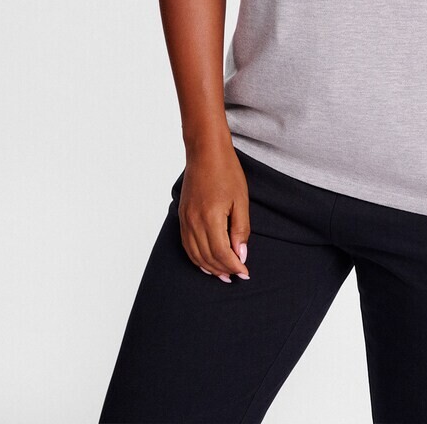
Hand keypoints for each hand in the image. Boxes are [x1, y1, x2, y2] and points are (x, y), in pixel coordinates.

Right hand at [177, 143, 250, 281]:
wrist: (205, 151)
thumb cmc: (226, 171)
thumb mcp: (241, 199)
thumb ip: (241, 229)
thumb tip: (241, 255)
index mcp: (211, 217)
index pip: (222, 253)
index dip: (234, 266)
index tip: (245, 273)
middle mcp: (194, 222)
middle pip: (208, 257)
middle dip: (223, 270)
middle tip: (237, 275)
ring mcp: (185, 220)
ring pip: (195, 254)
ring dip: (209, 267)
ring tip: (223, 274)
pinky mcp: (181, 216)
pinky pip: (187, 245)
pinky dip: (196, 258)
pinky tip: (206, 262)